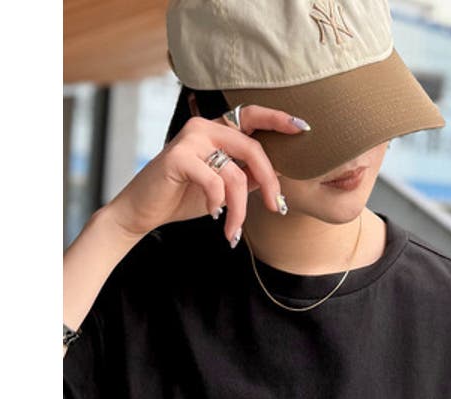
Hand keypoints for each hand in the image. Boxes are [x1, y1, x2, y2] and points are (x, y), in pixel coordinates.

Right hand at [104, 103, 306, 244]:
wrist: (146, 210)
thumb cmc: (186, 197)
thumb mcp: (225, 187)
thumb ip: (248, 176)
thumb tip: (277, 177)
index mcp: (218, 130)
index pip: (252, 116)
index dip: (278, 120)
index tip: (303, 128)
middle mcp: (205, 127)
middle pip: (253, 149)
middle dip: (270, 183)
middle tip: (278, 208)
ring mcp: (190, 139)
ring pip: (236, 174)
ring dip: (240, 209)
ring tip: (233, 230)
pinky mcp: (178, 157)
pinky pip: (215, 183)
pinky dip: (219, 204)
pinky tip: (213, 214)